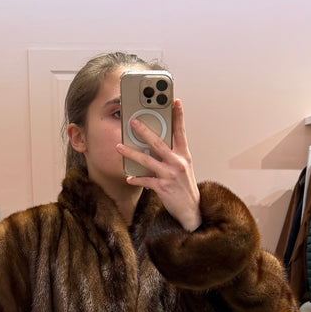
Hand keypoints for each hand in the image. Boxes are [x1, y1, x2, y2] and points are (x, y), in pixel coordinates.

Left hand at [116, 99, 200, 231]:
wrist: (191, 210)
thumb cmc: (184, 186)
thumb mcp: (183, 167)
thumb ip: (172, 154)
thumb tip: (154, 143)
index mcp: (184, 155)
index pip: (181, 132)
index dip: (179, 116)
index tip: (175, 101)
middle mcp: (178, 163)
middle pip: (158, 143)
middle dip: (144, 131)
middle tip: (133, 121)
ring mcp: (170, 175)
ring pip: (147, 160)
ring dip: (131, 153)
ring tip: (119, 147)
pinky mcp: (163, 187)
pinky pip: (146, 180)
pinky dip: (136, 179)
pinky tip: (128, 177)